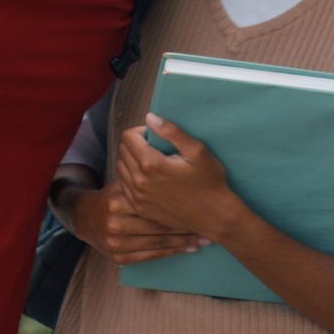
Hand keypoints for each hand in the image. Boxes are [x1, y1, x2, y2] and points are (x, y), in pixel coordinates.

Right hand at [56, 181, 203, 264]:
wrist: (86, 218)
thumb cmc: (112, 196)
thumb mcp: (123, 181)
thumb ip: (142, 174)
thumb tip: (166, 152)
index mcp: (119, 201)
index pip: (155, 204)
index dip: (180, 204)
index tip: (201, 205)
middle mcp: (116, 223)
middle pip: (159, 226)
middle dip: (185, 227)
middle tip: (208, 227)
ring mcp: (116, 242)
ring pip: (158, 242)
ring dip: (183, 242)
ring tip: (203, 239)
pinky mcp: (119, 257)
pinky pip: (151, 255)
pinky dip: (171, 252)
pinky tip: (187, 249)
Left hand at [114, 115, 244, 239]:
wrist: (213, 215)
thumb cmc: (209, 181)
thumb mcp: (197, 151)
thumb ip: (172, 132)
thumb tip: (150, 118)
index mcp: (151, 164)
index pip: (128, 137)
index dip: (140, 131)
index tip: (155, 136)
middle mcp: (139, 181)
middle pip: (123, 150)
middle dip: (136, 144)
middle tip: (156, 148)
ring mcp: (138, 197)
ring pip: (121, 168)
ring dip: (132, 161)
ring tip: (152, 163)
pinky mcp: (139, 208)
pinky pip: (124, 186)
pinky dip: (132, 178)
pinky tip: (149, 179)